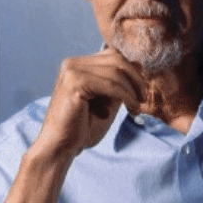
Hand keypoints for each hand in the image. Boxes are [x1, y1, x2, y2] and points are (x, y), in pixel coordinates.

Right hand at [32, 46, 145, 164]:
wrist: (60, 147)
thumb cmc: (83, 127)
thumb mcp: (107, 99)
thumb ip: (120, 83)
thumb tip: (139, 65)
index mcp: (77, 65)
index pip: (113, 55)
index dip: (132, 71)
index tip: (140, 92)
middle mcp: (72, 64)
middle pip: (117, 59)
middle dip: (136, 78)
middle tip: (142, 99)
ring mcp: (72, 72)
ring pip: (116, 72)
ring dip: (133, 91)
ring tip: (137, 108)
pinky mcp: (75, 84)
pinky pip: (112, 86)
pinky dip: (128, 97)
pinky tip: (132, 110)